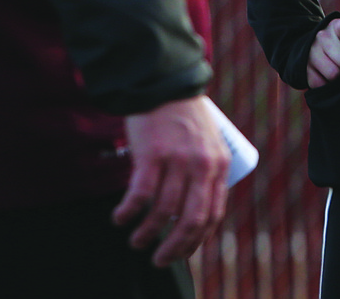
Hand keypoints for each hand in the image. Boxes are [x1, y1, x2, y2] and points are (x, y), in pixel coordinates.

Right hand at [114, 96, 230, 266]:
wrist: (164, 80)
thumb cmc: (181, 114)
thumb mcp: (204, 142)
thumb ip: (200, 171)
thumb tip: (185, 211)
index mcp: (219, 163)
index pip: (213, 214)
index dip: (196, 240)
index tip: (181, 252)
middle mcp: (201, 164)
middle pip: (190, 220)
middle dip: (173, 247)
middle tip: (159, 259)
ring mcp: (177, 158)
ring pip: (162, 211)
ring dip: (146, 233)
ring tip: (136, 240)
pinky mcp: (152, 153)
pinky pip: (140, 195)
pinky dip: (128, 213)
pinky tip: (120, 218)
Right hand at [307, 15, 339, 88]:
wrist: (311, 45)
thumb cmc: (339, 43)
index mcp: (337, 26)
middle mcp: (323, 36)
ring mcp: (311, 51)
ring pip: (333, 75)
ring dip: (338, 78)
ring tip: (338, 70)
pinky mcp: (304, 67)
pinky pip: (320, 84)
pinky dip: (325, 85)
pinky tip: (326, 76)